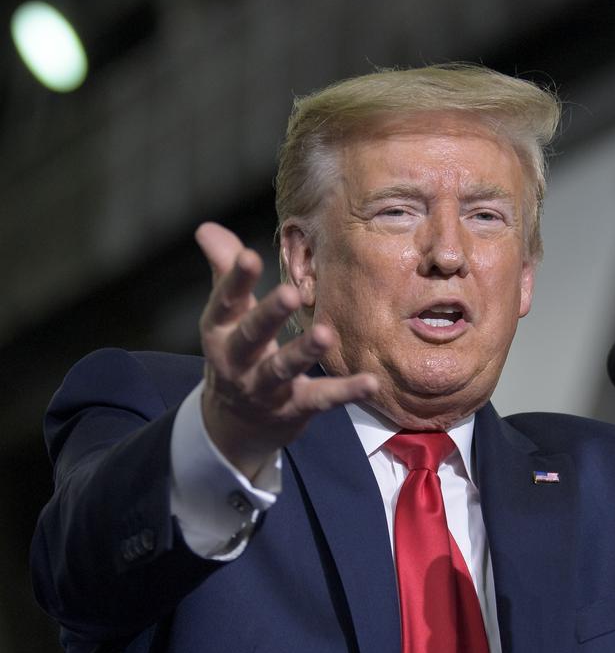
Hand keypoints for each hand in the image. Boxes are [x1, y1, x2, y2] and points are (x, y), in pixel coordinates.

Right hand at [195, 222, 377, 477]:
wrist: (235, 425)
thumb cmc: (237, 353)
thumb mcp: (227, 317)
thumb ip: (223, 271)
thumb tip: (206, 227)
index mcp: (221, 332)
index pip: (225, 302)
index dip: (235, 279)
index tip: (248, 255)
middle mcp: (238, 361)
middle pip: (252, 336)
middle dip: (269, 315)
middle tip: (290, 293)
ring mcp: (265, 388)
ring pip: (283, 369)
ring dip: (303, 352)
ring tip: (325, 334)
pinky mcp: (295, 408)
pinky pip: (322, 399)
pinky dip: (346, 392)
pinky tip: (370, 381)